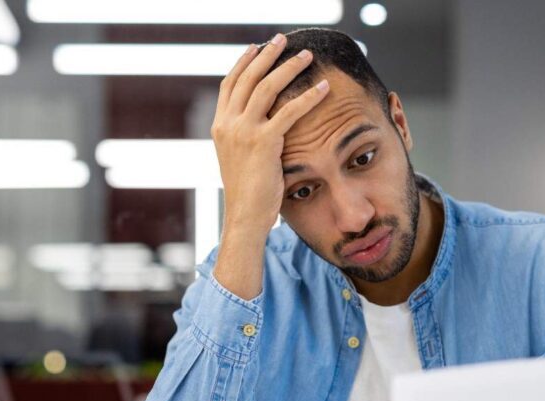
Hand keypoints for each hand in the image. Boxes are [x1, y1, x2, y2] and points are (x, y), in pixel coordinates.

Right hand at [211, 33, 329, 236]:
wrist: (244, 217)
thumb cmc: (248, 194)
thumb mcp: (239, 159)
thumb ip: (245, 137)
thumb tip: (261, 125)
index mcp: (220, 126)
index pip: (230, 84)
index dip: (243, 63)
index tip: (256, 48)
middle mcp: (227, 124)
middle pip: (247, 77)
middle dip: (266, 55)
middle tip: (282, 39)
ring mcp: (243, 131)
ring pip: (267, 87)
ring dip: (289, 67)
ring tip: (306, 56)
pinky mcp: (263, 142)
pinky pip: (289, 111)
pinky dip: (309, 97)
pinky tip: (324, 88)